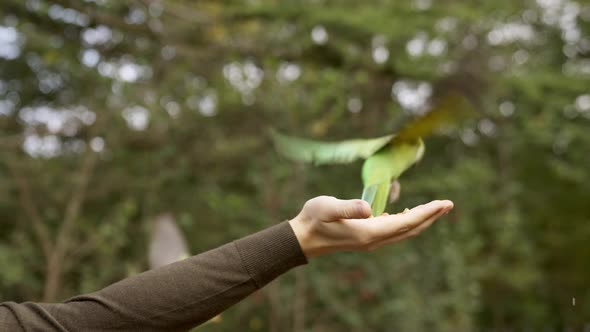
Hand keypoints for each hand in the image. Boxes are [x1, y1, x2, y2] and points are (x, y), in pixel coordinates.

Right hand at [288, 196, 452, 258]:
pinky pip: (393, 230)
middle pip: (410, 228)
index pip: (406, 223)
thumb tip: (369, 208)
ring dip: (421, 219)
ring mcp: (371, 240)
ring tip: (436, 208)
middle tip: (449, 204)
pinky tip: (408, 214)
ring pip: (404, 230)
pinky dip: (407, 222)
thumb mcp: (328, 208)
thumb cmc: (314, 219)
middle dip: (430, 216)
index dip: (426, 213)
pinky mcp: (366, 236)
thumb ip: (347, 208)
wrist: (303, 238)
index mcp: (369, 232)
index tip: (443, 204)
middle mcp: (374, 239)